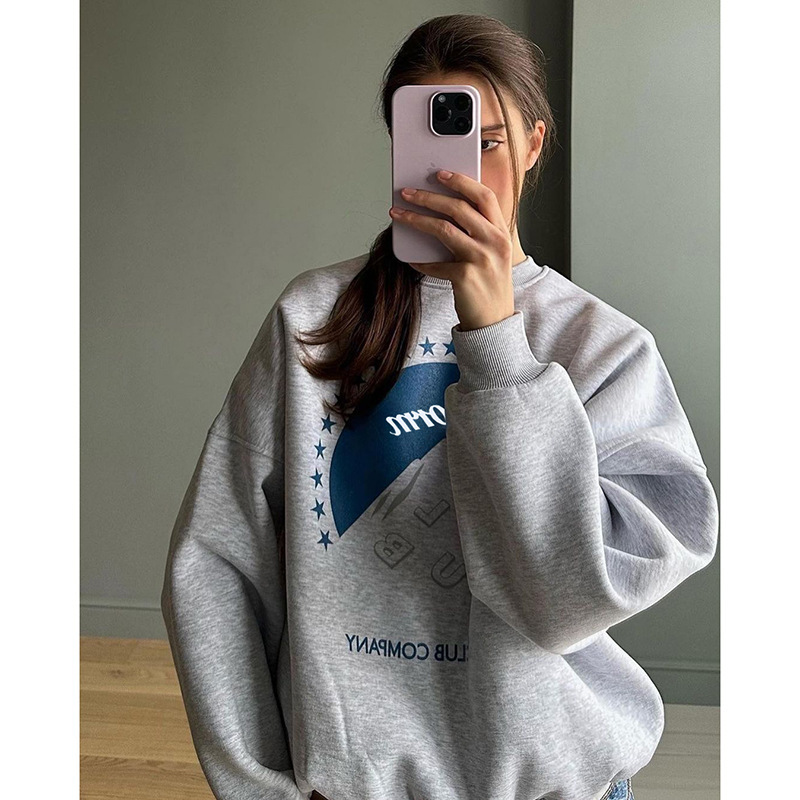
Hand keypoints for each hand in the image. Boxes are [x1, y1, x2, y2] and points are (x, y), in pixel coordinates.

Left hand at [389, 170, 514, 330]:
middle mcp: (495, 242)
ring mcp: (481, 259)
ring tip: (398, 213)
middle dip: (430, 196)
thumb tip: (441, 212)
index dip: (462, 181)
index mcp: (501, 233)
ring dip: (416, 218)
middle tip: (408, 192)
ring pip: (443, 228)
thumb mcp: (491, 255)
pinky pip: (435, 262)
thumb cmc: (489, 286)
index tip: (441, 173)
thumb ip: (477, 233)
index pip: (484, 196)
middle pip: (459, 207)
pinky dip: (420, 260)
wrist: (494, 323)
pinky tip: (411, 258)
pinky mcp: (465, 276)